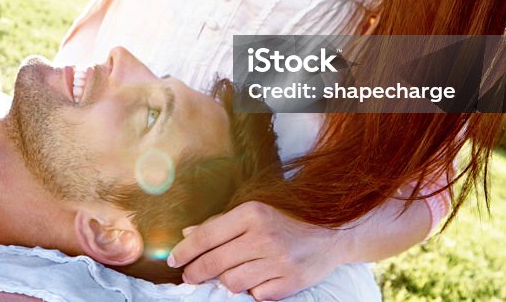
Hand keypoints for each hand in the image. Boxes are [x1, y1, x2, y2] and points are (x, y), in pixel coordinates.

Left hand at [167, 201, 353, 300]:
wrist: (332, 232)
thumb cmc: (287, 219)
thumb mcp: (254, 211)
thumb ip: (220, 223)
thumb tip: (188, 233)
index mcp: (252, 214)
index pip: (206, 236)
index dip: (184, 250)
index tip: (173, 259)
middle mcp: (264, 237)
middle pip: (214, 262)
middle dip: (195, 272)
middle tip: (188, 275)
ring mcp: (278, 262)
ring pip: (231, 282)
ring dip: (225, 281)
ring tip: (228, 274)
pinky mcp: (290, 283)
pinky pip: (255, 295)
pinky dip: (252, 290)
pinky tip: (256, 279)